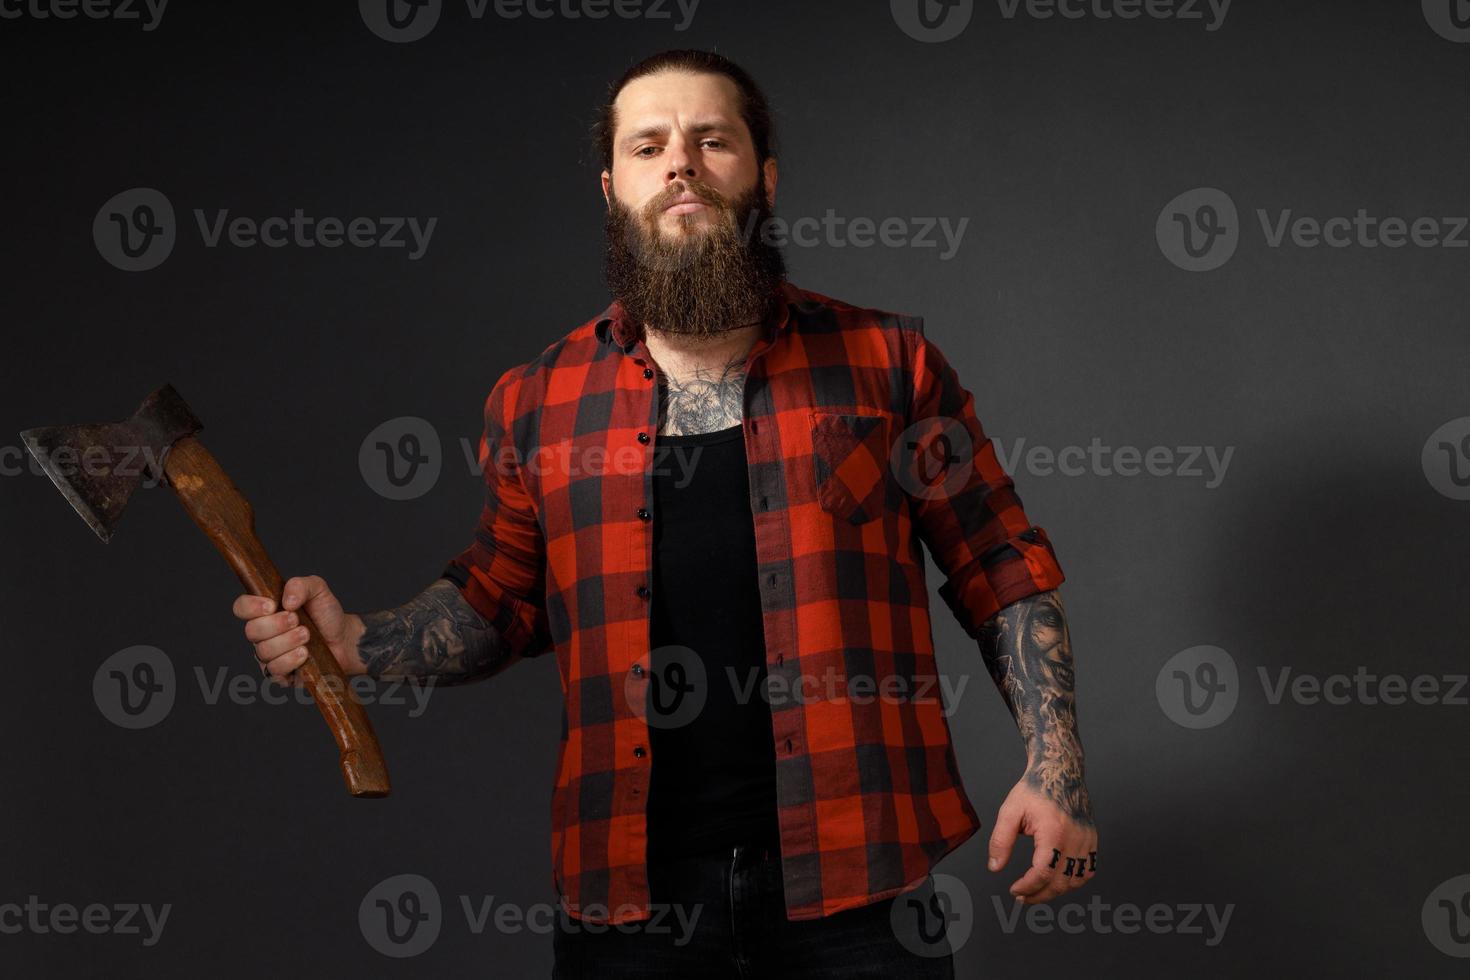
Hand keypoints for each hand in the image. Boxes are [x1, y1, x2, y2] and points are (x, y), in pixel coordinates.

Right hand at [231, 575, 364, 683]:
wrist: (345, 639)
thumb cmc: (327, 614)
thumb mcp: (318, 590)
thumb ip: (300, 585)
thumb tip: (286, 601)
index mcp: (265, 611)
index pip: (241, 607)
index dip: (251, 607)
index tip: (272, 606)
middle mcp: (262, 633)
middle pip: (251, 631)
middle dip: (277, 625)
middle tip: (298, 620)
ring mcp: (269, 655)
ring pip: (263, 651)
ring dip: (288, 641)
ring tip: (307, 635)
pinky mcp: (279, 674)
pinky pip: (274, 670)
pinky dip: (291, 660)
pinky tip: (305, 654)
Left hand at [987, 777, 1097, 904]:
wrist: (1060, 771)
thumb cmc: (1034, 790)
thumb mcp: (1010, 811)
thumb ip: (1001, 841)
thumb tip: (995, 868)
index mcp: (1054, 831)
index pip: (1043, 873)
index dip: (1028, 887)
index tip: (1014, 890)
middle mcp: (1075, 838)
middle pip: (1060, 882)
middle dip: (1039, 894)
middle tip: (1022, 896)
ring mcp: (1086, 840)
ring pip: (1076, 880)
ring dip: (1056, 891)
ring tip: (1037, 890)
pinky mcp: (1092, 840)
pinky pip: (1088, 870)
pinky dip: (1073, 881)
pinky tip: (1057, 880)